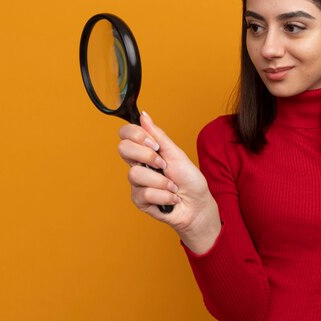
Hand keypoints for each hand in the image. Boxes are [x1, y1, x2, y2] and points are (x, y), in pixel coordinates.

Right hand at [118, 111, 220, 252]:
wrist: (197, 205)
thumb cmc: (189, 180)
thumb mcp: (177, 153)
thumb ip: (159, 135)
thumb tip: (144, 115)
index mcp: (146, 151)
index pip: (126, 135)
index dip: (136, 135)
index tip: (155, 144)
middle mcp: (138, 165)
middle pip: (123, 149)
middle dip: (148, 156)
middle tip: (164, 165)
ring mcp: (137, 183)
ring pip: (136, 174)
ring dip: (162, 181)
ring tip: (173, 187)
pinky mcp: (139, 200)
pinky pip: (144, 193)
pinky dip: (164, 195)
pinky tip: (171, 198)